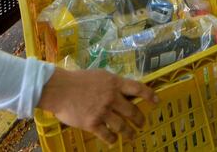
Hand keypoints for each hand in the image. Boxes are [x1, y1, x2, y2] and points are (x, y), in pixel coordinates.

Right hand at [37, 67, 157, 144]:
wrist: (59, 89)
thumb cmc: (77, 80)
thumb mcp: (99, 75)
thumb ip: (112, 83)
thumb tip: (123, 89)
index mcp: (114, 83)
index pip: (138, 88)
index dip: (149, 95)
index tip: (156, 101)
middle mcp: (112, 97)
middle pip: (132, 111)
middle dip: (140, 119)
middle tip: (142, 124)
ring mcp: (103, 111)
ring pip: (122, 126)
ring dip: (129, 132)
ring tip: (131, 136)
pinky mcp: (92, 123)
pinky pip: (107, 134)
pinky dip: (112, 139)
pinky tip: (113, 141)